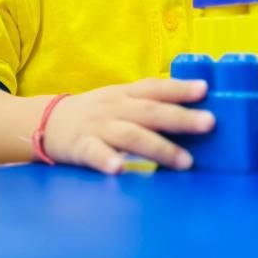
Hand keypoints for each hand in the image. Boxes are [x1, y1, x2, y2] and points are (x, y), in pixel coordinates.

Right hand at [41, 78, 214, 173]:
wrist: (47, 122)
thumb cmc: (95, 114)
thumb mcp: (119, 101)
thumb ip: (149, 105)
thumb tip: (191, 110)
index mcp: (125, 94)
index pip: (155, 88)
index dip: (179, 88)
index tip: (204, 89)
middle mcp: (115, 108)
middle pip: (150, 112)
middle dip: (181, 118)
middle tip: (209, 123)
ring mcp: (98, 127)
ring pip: (131, 135)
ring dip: (159, 147)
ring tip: (184, 161)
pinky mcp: (81, 147)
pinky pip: (95, 154)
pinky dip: (107, 160)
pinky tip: (120, 169)